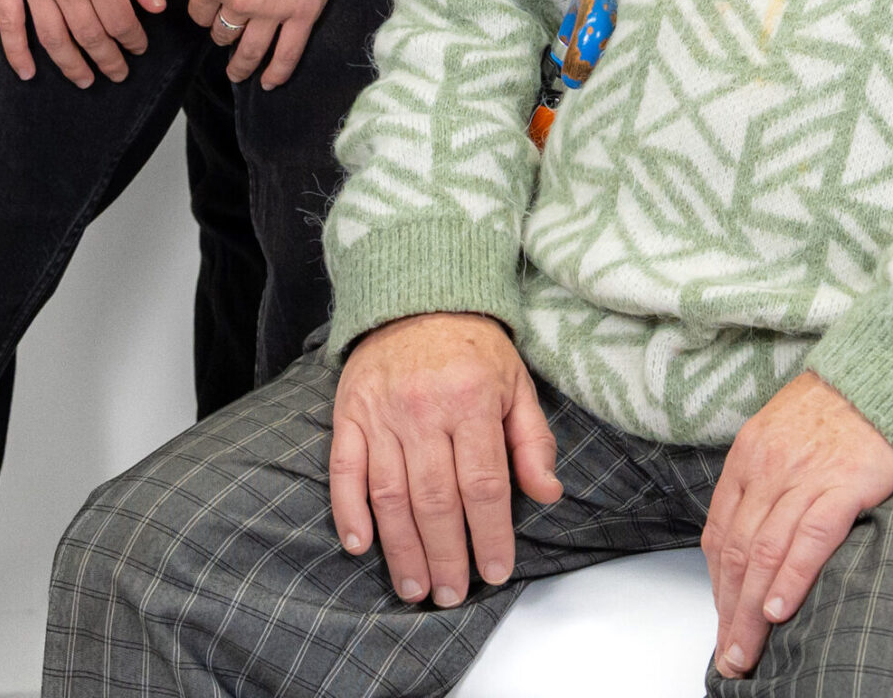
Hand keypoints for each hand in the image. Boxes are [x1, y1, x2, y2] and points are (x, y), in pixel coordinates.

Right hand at [0, 0, 163, 85]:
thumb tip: (154, 8)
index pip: (118, 20)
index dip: (131, 40)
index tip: (138, 50)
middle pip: (87, 35)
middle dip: (107, 59)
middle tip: (117, 73)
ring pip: (51, 38)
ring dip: (69, 64)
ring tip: (84, 79)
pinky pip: (9, 24)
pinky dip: (16, 52)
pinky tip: (27, 72)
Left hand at [167, 0, 347, 87]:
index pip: (198, 12)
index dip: (203, 11)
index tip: (212, 8)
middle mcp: (239, 2)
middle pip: (222, 34)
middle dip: (222, 34)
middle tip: (228, 32)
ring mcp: (273, 11)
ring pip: (251, 51)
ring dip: (241, 66)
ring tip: (238, 72)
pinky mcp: (304, 12)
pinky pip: (289, 53)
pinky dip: (278, 72)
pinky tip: (270, 82)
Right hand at [331, 313, 559, 607]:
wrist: (418, 297)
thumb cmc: (474, 349)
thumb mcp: (517, 383)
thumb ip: (532, 440)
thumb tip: (547, 493)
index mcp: (473, 399)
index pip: (483, 483)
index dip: (490, 534)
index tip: (495, 571)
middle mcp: (425, 409)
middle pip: (435, 500)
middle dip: (445, 556)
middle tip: (452, 595)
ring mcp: (382, 413)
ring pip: (390, 496)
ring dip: (401, 549)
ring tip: (415, 587)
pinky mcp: (349, 414)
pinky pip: (344, 471)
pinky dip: (349, 511)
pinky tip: (360, 545)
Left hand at [703, 371, 892, 677]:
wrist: (887, 372)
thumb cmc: (839, 402)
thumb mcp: (782, 427)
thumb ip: (762, 476)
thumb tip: (751, 532)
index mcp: (748, 453)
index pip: (720, 533)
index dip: (717, 586)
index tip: (722, 620)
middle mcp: (768, 466)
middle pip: (738, 552)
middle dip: (728, 613)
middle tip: (729, 656)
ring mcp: (805, 475)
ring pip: (766, 554)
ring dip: (751, 612)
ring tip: (747, 651)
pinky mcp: (844, 483)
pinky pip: (810, 538)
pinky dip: (791, 578)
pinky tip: (781, 610)